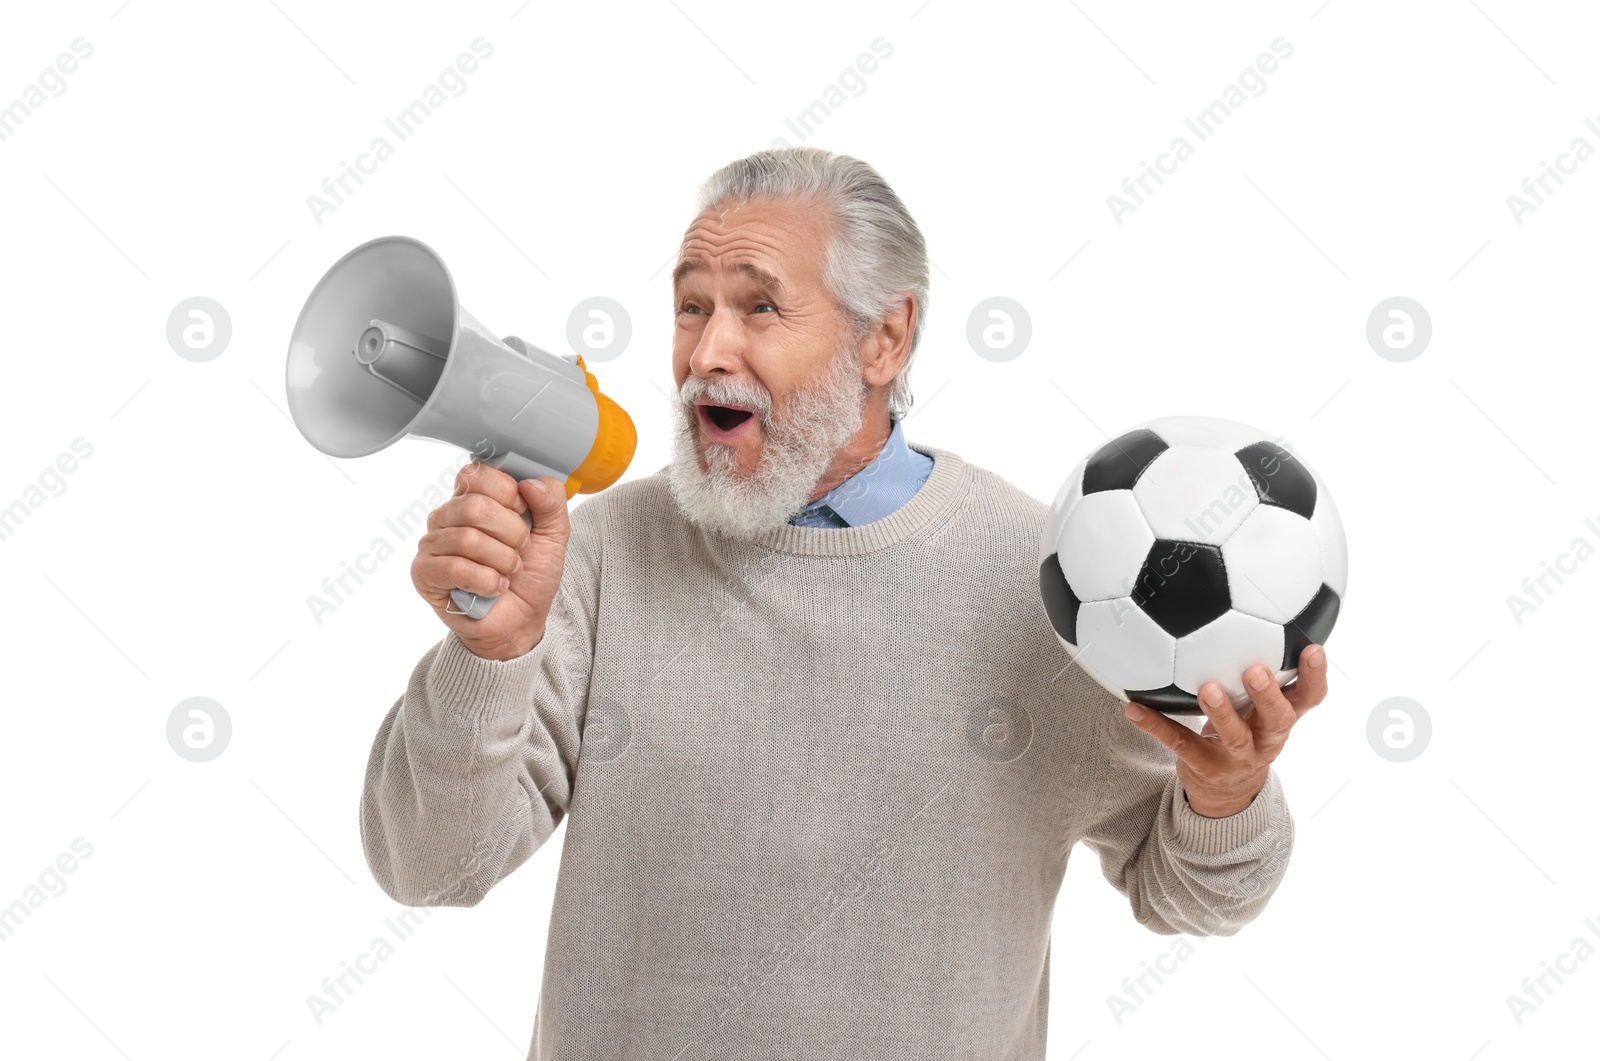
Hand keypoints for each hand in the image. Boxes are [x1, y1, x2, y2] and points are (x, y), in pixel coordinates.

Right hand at [411, 462, 571, 661]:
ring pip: (468, 539)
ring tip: (507, 572)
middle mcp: (447, 515)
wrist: (522, 620)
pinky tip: (494, 588)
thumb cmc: (530, 574)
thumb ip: (551, 501)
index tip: (522, 513)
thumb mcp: (554, 533)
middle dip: (511, 534)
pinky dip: (487, 581)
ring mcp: (432, 543)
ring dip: (502, 561)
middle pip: (475, 507)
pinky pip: (455, 567)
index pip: (477, 473)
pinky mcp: (424, 573)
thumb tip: (530, 482)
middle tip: (519, 551)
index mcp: (473, 497)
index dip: (508, 494)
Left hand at [1121, 644, 1329, 817]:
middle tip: (1255, 671)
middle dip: (1268, 695)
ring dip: (1221, 712)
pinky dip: (1156, 725)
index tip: (1313, 649)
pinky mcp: (1204, 767)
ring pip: (1234, 736)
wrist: (1228, 792)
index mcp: (1281, 718)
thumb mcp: (1262, 709)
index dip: (1315, 676)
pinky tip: (1134, 709)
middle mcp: (1266, 739)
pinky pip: (1179, 744)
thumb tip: (1262, 613)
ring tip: (1207, 689)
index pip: (1309, 698)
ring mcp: (1237, 757)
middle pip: (1278, 719)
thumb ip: (1265, 672)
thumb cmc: (1246, 731)